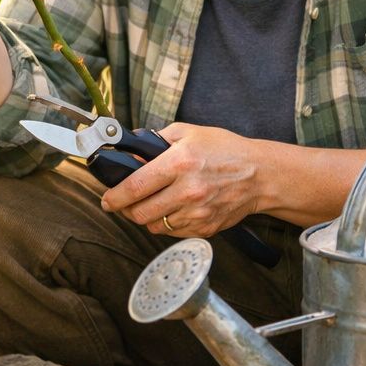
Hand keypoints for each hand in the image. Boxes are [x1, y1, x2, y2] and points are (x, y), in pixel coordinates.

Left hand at [98, 123, 263, 237]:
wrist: (260, 175)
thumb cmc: (225, 150)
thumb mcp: (188, 133)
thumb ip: (155, 142)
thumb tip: (131, 154)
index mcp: (179, 163)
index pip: (134, 187)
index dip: (114, 198)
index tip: (106, 200)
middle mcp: (187, 190)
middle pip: (139, 213)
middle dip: (126, 209)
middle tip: (125, 202)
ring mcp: (197, 212)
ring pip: (154, 225)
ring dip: (146, 216)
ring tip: (152, 202)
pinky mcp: (205, 227)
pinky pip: (173, 231)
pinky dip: (166, 223)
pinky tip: (172, 208)